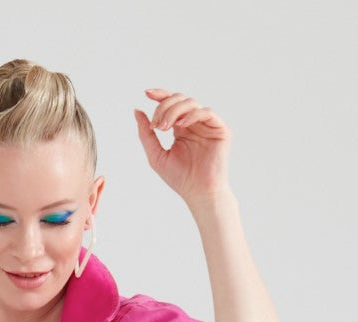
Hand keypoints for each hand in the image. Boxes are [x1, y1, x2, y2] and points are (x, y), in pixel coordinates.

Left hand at [133, 88, 231, 204]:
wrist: (199, 193)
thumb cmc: (180, 178)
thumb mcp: (156, 155)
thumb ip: (146, 134)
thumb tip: (137, 110)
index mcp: (180, 127)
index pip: (171, 103)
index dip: (160, 95)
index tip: (146, 93)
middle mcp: (194, 123)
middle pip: (179, 100)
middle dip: (164, 107)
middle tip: (156, 126)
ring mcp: (207, 125)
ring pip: (191, 103)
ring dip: (174, 111)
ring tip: (164, 127)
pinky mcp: (220, 129)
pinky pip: (206, 112)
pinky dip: (192, 115)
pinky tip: (181, 126)